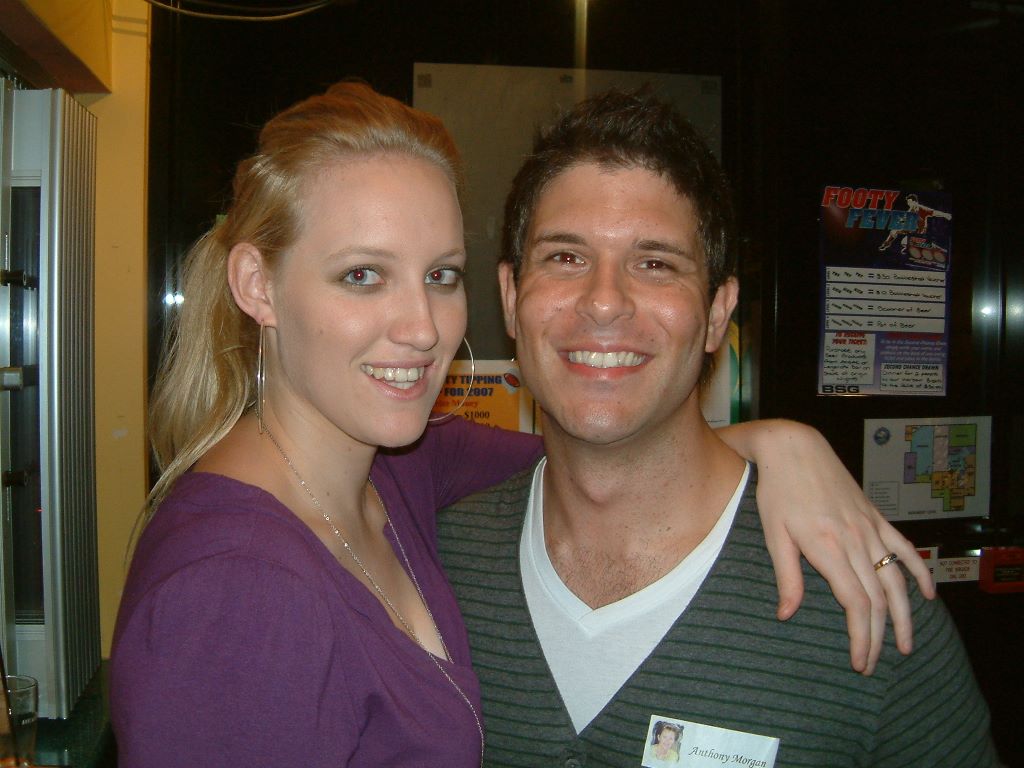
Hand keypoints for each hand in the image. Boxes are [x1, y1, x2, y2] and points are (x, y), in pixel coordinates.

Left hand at [718, 419, 934, 674]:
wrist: (794, 448)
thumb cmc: (776, 490)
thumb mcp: (774, 534)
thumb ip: (786, 576)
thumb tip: (786, 615)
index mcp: (829, 548)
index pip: (856, 604)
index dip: (861, 637)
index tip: (860, 661)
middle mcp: (856, 541)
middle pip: (878, 600)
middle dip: (879, 637)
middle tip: (874, 664)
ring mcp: (870, 528)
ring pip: (896, 580)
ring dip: (904, 615)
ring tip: (907, 644)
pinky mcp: (875, 517)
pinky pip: (904, 547)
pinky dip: (918, 571)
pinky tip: (926, 594)